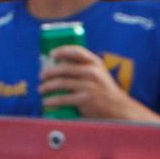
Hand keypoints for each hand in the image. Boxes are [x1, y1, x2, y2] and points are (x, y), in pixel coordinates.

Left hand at [39, 45, 153, 121]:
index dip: (62, 51)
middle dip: (49, 72)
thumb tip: (58, 65)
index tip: (51, 54)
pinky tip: (46, 102)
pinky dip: (52, 101)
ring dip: (47, 86)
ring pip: (61, 83)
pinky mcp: (85, 99)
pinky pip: (63, 98)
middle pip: (64, 68)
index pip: (77, 52)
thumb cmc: (104, 90)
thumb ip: (84, 68)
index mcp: (95, 63)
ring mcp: (89, 86)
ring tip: (41, 89)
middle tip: (42, 76)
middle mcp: (92, 72)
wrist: (118, 107)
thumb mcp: (98, 74)